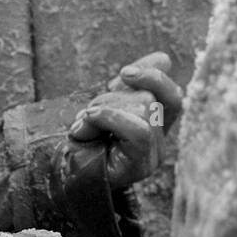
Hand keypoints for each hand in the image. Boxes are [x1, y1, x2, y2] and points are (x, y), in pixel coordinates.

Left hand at [67, 52, 182, 189]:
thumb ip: (132, 84)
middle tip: (88, 113)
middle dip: (112, 97)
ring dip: (103, 109)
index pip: (172, 95)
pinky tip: (86, 126)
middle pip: (149, 98)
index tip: (124, 72)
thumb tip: (164, 58)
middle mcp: (160, 141)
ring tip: (83, 124)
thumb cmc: (86, 141)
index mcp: (155, 126)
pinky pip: (138, 128)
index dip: (154, 76)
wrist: (64, 177)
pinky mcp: (142, 165)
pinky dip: (108, 117)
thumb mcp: (109, 104)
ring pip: (143, 109)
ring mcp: (153, 155)